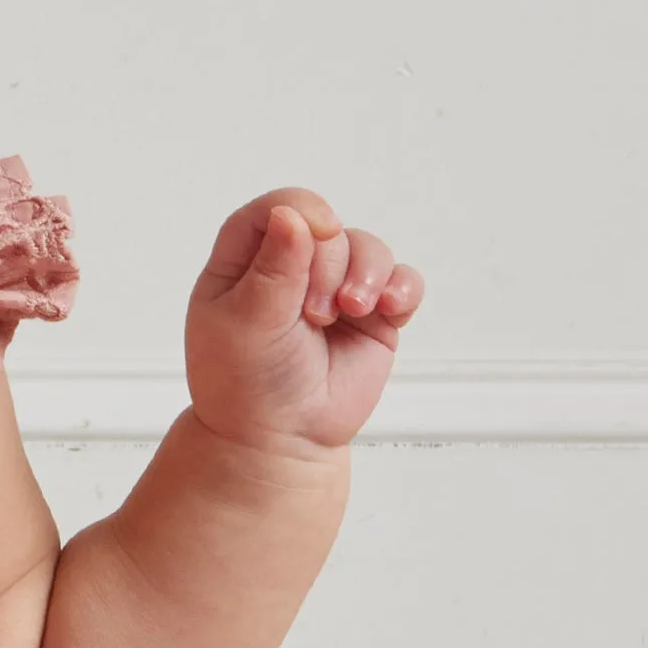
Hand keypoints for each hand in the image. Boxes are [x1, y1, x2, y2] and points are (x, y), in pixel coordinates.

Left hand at [181, 187, 423, 455]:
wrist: (281, 439)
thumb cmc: (247, 383)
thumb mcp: (244, 324)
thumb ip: (272, 270)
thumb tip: (293, 214)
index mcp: (245, 263)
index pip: (274, 211)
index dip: (301, 208)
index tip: (320, 229)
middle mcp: (293, 268)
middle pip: (329, 230)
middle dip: (330, 266)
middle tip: (315, 314)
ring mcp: (336, 290)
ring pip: (368, 249)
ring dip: (368, 273)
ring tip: (352, 311)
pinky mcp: (374, 317)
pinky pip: (402, 282)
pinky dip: (403, 288)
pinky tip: (391, 307)